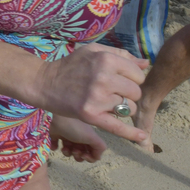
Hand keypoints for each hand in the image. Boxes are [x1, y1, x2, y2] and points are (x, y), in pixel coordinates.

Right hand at [33, 43, 147, 141]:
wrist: (44, 83)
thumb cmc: (70, 66)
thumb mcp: (93, 51)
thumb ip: (120, 55)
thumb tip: (145, 64)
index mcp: (106, 60)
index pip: (138, 75)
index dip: (131, 79)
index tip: (118, 81)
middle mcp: (103, 78)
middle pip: (136, 93)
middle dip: (127, 94)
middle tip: (110, 93)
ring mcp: (97, 97)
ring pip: (129, 109)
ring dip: (122, 109)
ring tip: (105, 103)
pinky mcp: (91, 115)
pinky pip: (118, 127)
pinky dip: (131, 134)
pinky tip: (142, 138)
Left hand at [49, 115, 106, 161]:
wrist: (54, 117)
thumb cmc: (74, 127)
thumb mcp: (91, 137)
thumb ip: (99, 147)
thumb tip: (97, 156)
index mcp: (88, 137)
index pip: (92, 152)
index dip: (90, 157)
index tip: (84, 155)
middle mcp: (78, 136)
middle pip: (80, 153)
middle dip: (78, 156)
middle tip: (74, 151)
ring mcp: (66, 135)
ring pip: (68, 151)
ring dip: (67, 153)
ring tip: (64, 148)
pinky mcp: (54, 135)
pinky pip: (55, 145)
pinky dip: (55, 147)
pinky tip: (55, 145)